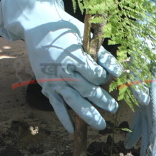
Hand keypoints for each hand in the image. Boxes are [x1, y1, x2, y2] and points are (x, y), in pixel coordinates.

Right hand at [0, 0, 121, 134]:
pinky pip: (56, 105)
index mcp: (74, 57)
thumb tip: (118, 71)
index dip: (104, 78)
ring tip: (101, 125)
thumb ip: (101, 55)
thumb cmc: (65, 30)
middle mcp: (63, 72)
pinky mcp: (46, 86)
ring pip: (74, 102)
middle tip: (113, 108)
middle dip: (102, 101)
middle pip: (87, 91)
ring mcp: (53, 81)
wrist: (37, 26)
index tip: (107, 77)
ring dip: (88, 115)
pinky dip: (63, 118)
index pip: (95, 75)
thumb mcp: (85, 37)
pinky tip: (72, 129)